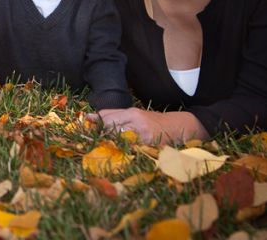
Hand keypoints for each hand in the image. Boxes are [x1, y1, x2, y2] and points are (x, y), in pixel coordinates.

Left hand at [88, 108, 208, 143]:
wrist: (180, 127)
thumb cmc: (155, 122)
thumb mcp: (137, 115)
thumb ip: (115, 116)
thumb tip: (91, 117)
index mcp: (133, 112)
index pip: (106, 117)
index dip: (95, 124)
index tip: (86, 126)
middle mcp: (137, 122)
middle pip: (109, 128)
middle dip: (100, 134)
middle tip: (92, 141)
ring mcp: (143, 135)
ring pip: (118, 139)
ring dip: (110, 145)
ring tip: (105, 149)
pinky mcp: (149, 146)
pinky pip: (130, 150)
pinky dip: (124, 152)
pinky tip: (121, 155)